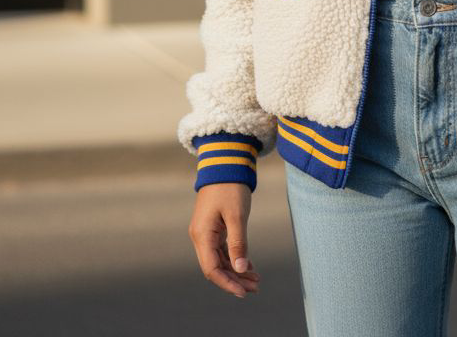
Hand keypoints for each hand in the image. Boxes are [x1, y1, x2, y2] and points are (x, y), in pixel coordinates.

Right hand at [188, 182, 260, 297]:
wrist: (225, 164)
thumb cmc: (230, 187)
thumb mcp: (236, 215)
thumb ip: (238, 242)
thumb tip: (240, 268)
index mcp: (202, 235)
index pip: (212, 269)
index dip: (227, 283)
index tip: (244, 292)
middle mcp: (201, 237)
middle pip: (216, 267)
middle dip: (235, 280)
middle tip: (256, 288)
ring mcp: (207, 233)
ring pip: (220, 260)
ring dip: (236, 270)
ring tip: (256, 280)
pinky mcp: (214, 228)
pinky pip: (223, 250)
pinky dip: (235, 258)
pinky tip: (249, 266)